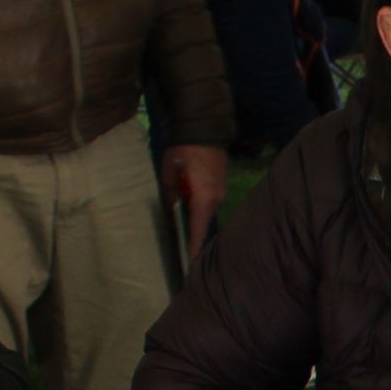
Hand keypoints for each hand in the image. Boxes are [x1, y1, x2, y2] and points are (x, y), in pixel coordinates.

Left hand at [159, 144, 226, 264]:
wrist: (203, 129)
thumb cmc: (183, 152)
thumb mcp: (169, 173)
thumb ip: (171, 193)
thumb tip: (172, 207)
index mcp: (203, 197)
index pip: (199, 227)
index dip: (194, 244)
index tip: (191, 260)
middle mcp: (216, 197)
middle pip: (204, 221)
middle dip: (195, 234)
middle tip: (184, 248)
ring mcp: (221, 190)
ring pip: (207, 211)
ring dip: (197, 219)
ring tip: (185, 230)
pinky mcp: (221, 183)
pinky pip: (210, 201)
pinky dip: (201, 208)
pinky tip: (191, 210)